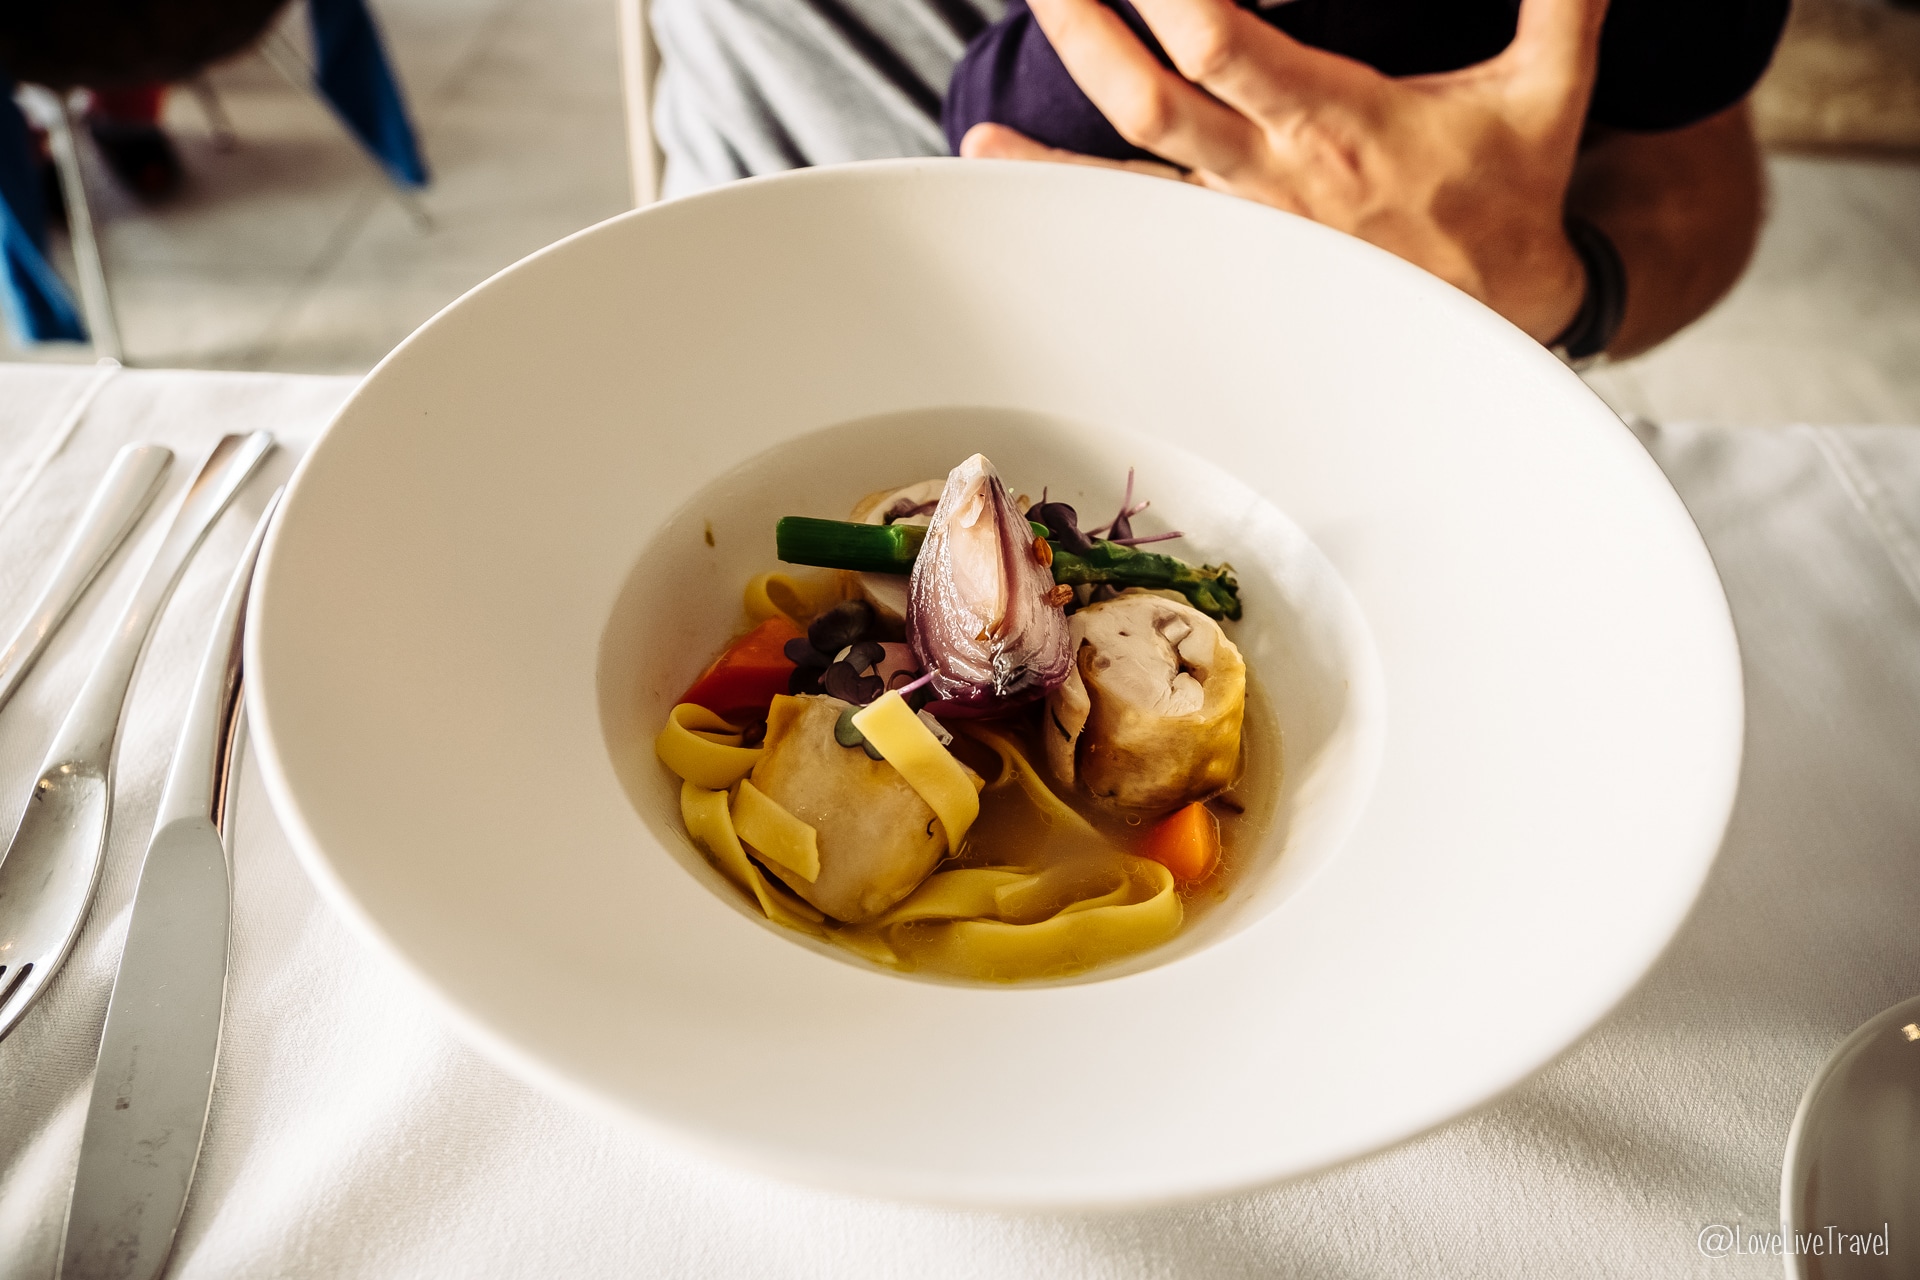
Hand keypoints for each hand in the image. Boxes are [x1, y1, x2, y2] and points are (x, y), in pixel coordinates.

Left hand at [960, 0, 1610, 343]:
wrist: (1496, 310)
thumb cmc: (1509, 193)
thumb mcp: (1549, 85)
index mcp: (1342, 124)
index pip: (1232, 44)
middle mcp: (1274, 172)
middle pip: (1156, 93)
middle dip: (1092, 25)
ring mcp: (1240, 212)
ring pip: (1128, 160)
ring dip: (1062, 105)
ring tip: (1008, 48)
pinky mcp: (1224, 236)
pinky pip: (1127, 211)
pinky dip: (1056, 185)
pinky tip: (991, 158)